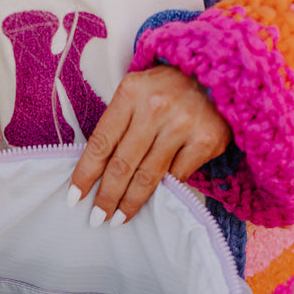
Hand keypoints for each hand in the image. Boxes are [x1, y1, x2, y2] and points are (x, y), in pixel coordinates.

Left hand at [68, 66, 231, 225]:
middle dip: (106, 196)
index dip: (85, 174)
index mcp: (130, 92)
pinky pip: (177, 176)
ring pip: (148, 176)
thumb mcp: (138, 94)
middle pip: (122, 164)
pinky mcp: (206, 139)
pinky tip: (155, 201)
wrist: (219, 74)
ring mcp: (183, 123)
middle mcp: (155, 107)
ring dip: (130, 202)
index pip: (101, 143)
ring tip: (118, 219)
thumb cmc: (169, 89)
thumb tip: (98, 173)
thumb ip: (120, 125)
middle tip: (97, 218)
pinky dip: (165, 190)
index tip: (74, 198)